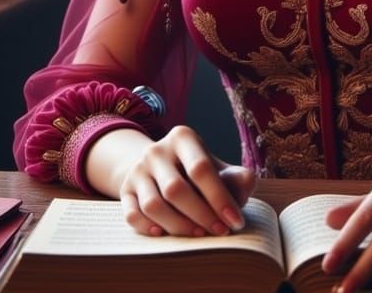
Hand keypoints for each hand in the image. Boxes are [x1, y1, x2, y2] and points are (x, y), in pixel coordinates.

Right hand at [118, 124, 255, 237]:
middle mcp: (156, 150)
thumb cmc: (197, 172)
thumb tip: (248, 182)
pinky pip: (133, 215)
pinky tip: (166, 234)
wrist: (160, 167)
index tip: (235, 221)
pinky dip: (149, 228)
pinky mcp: (124, 190)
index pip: (200, 168)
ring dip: (178, 226)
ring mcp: (137, 170)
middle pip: (176, 189)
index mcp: (183, 137)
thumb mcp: (218, 168)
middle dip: (202, 215)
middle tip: (220, 232)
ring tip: (199, 234)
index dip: (219, 197)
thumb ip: (236, 176)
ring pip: (153, 205)